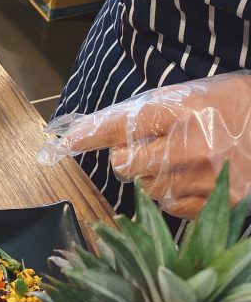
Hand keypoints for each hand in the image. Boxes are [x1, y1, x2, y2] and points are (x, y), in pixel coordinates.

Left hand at [59, 73, 250, 217]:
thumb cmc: (235, 105)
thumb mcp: (192, 93)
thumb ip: (147, 111)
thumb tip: (93, 130)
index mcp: (183, 109)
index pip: (121, 124)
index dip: (90, 134)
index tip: (68, 142)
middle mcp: (192, 145)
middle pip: (126, 164)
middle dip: (126, 157)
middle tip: (145, 148)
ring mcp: (208, 177)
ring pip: (147, 188)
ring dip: (152, 177)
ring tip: (181, 161)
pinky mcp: (222, 202)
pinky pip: (172, 207)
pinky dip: (174, 196)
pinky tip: (194, 179)